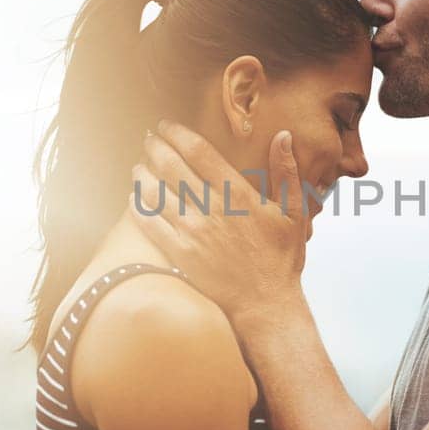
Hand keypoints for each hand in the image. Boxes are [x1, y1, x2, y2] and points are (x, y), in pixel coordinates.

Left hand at [129, 122, 307, 322]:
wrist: (266, 303)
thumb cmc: (281, 258)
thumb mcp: (294, 212)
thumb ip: (287, 173)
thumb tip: (284, 136)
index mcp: (237, 194)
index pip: (200, 152)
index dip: (178, 134)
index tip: (167, 126)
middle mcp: (211, 208)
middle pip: (172, 166)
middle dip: (155, 147)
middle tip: (148, 138)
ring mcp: (192, 232)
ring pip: (155, 193)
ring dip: (142, 175)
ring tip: (137, 166)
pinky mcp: (180, 254)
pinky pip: (150, 225)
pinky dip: (138, 208)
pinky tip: (134, 199)